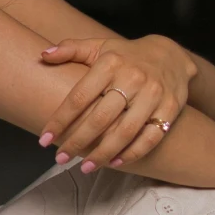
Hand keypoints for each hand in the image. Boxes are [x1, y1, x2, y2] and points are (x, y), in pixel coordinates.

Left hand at [38, 34, 196, 171]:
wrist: (171, 55)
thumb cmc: (126, 55)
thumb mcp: (99, 46)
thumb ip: (71, 49)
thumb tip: (43, 55)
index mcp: (110, 63)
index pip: (79, 96)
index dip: (60, 120)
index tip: (44, 139)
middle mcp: (132, 78)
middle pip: (100, 118)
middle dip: (78, 142)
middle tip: (61, 158)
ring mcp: (153, 94)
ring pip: (125, 131)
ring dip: (103, 153)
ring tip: (86, 167)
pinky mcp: (170, 108)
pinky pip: (151, 137)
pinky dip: (133, 153)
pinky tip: (116, 162)